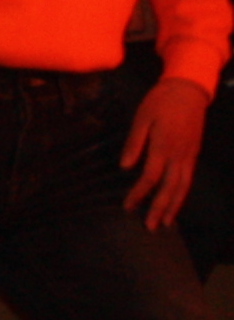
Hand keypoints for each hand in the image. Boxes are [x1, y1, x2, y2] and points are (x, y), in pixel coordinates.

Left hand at [129, 78, 210, 228]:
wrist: (188, 91)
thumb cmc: (160, 102)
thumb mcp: (142, 118)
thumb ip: (134, 143)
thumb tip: (124, 167)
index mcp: (163, 146)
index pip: (150, 177)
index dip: (139, 194)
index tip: (128, 206)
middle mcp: (179, 155)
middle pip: (170, 188)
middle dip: (159, 208)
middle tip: (150, 227)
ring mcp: (189, 156)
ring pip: (183, 187)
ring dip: (174, 206)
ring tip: (164, 223)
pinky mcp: (194, 154)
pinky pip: (189, 179)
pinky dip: (182, 194)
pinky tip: (176, 203)